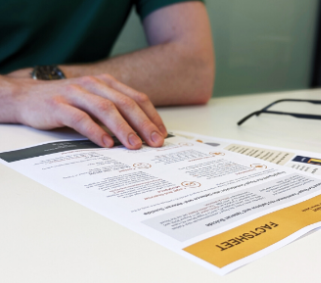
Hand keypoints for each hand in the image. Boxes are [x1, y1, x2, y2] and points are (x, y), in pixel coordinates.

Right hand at [1, 73, 167, 148]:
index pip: (136, 98)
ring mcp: (75, 93)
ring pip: (105, 109)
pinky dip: (95, 131)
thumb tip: (141, 132)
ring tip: (135, 145)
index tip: (162, 134)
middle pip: (125, 103)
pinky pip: (80, 118)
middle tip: (155, 142)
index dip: (152, 116)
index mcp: (106, 83)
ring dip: (123, 128)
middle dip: (144, 124)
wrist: (26, 97)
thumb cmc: (66, 102)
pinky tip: (106, 144)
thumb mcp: (94, 101)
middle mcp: (93, 85)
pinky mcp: (58, 105)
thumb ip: (115, 111)